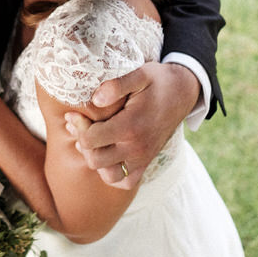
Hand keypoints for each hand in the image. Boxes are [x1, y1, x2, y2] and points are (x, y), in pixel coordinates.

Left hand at [64, 62, 199, 188]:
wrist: (182, 92)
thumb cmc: (158, 81)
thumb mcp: (139, 74)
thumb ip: (115, 86)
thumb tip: (95, 100)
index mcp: (130, 126)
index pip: (90, 139)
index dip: (78, 126)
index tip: (75, 114)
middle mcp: (136, 147)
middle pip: (94, 159)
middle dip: (83, 142)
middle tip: (81, 126)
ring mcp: (143, 158)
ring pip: (108, 175)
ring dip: (96, 160)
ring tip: (93, 141)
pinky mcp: (147, 162)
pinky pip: (126, 182)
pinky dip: (113, 174)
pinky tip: (107, 155)